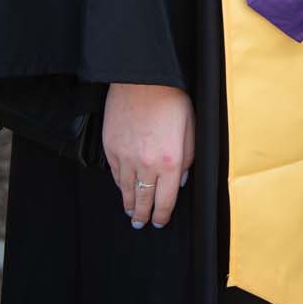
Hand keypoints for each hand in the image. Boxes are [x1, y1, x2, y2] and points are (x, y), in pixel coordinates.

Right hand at [102, 83, 194, 229]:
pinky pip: (115, 174)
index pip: (165, 200)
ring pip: (126, 190)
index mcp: (170, 161)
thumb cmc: (171, 100)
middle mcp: (146, 164)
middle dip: (143, 216)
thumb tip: (180, 180)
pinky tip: (123, 188)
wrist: (143, 79)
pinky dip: (120, 185)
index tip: (160, 222)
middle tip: (141, 224)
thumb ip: (187, 158)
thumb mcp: (191, 129)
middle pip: (143, 200)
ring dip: (129, 204)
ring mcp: (125, 157)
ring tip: (131, 212)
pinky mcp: (111, 147)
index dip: (162, 215)